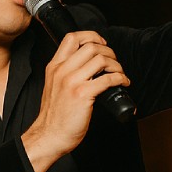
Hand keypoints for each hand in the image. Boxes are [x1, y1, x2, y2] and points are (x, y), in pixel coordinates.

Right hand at [21, 30, 130, 171]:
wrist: (49, 135)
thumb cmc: (54, 115)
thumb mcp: (53, 86)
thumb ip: (66, 73)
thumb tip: (89, 66)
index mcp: (54, 66)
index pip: (72, 38)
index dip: (91, 36)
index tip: (102, 44)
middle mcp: (62, 70)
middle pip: (91, 46)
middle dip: (109, 52)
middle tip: (114, 62)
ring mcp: (72, 82)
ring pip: (101, 59)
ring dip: (116, 65)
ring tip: (119, 73)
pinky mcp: (82, 94)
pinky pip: (108, 79)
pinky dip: (120, 78)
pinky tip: (122, 83)